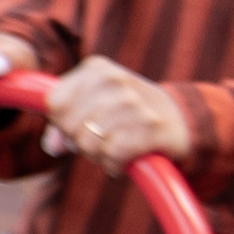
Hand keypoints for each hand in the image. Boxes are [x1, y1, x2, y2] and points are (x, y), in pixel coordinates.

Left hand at [38, 57, 195, 164]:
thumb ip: (62, 124)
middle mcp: (114, 79)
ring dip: (99, 155)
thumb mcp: (92, 107)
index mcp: (96, 68)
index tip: (82, 123)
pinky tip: (126, 158)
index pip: (54, 104)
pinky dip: (114, 164)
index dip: (62, 123)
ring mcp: (134, 102)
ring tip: (116, 146)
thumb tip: (52, 147)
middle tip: (102, 138)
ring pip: (89, 144)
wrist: (181, 119)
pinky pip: (112, 156)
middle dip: (80, 142)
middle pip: (70, 127)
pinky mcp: (151, 127)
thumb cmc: (125, 114)